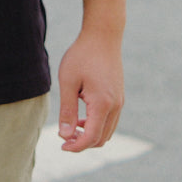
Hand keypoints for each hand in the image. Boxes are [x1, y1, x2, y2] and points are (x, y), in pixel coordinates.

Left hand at [57, 30, 123, 151]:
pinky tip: (82, 116)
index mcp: (103, 104)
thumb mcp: (68, 81)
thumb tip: (65, 135)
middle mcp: (115, 106)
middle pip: (101, 138)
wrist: (103, 35)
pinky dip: (97, 125)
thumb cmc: (82, 55)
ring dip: (90, 135)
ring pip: (107, 131)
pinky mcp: (119, 96)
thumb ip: (67, 110)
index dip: (76, 146)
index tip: (62, 145)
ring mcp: (120, 101)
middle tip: (64, 138)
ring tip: (71, 128)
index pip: (91, 137)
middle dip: (83, 143)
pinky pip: (110, 120)